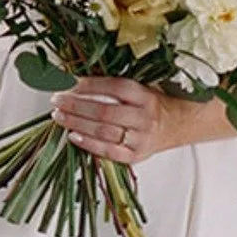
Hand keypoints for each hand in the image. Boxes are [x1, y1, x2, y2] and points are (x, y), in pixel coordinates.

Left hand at [53, 77, 180, 166]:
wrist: (179, 125)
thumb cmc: (155, 105)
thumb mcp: (142, 88)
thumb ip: (114, 87)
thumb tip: (78, 81)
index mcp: (146, 96)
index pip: (114, 87)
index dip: (89, 85)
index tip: (69, 82)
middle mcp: (144, 117)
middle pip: (104, 111)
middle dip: (76, 105)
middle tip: (57, 100)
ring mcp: (140, 139)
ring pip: (103, 132)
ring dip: (77, 124)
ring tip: (59, 117)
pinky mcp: (136, 155)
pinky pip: (108, 152)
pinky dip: (88, 144)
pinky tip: (73, 136)